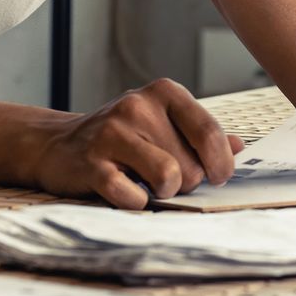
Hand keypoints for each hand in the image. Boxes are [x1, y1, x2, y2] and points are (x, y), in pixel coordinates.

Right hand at [27, 79, 243, 207]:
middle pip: (191, 165)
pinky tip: (128, 192)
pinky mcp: (92, 164)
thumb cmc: (122, 138)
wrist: (57, 144)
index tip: (219, 177)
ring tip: (151, 187)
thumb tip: (238, 148)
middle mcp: (138, 107)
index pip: (209, 132)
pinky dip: (136, 203)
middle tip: (167, 181)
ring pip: (168, 178)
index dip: (221, 163)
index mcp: (164, 93)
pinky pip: (132, 197)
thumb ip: (200, 134)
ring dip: (165, 193)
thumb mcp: (162, 124)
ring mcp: (112, 134)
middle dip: (186, 183)